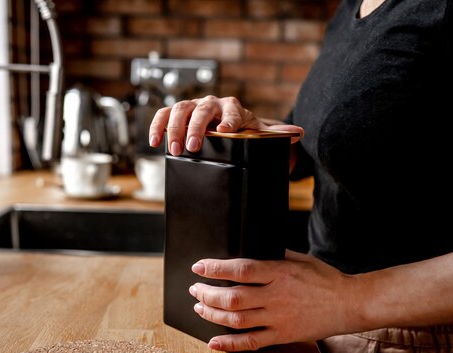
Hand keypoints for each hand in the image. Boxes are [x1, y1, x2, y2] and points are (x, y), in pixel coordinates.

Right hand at [148, 96, 303, 155]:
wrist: (227, 123)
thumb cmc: (241, 128)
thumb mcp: (258, 131)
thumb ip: (276, 134)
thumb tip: (298, 133)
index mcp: (232, 106)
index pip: (231, 110)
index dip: (228, 120)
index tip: (226, 132)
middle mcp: (210, 103)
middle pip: (201, 110)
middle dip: (195, 128)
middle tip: (192, 147)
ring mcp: (192, 107)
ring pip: (179, 110)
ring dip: (174, 129)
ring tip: (173, 149)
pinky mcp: (176, 113)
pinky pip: (164, 115)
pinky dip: (157, 126)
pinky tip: (153, 142)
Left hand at [188, 250, 356, 351]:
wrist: (349, 303)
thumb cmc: (325, 278)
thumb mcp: (300, 258)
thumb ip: (275, 255)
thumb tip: (252, 250)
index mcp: (279, 273)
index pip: (241, 270)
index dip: (215, 269)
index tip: (198, 267)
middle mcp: (276, 296)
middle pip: (232, 298)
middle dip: (207, 294)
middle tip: (195, 289)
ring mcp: (278, 318)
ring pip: (236, 320)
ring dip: (212, 315)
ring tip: (200, 308)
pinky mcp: (283, 335)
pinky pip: (252, 343)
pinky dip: (230, 345)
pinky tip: (214, 342)